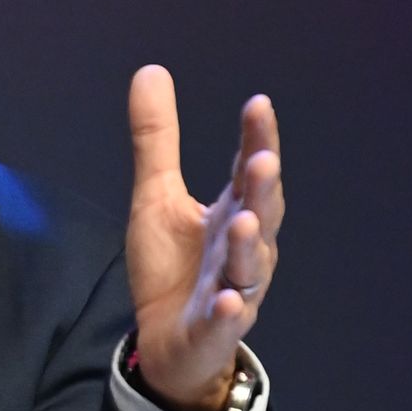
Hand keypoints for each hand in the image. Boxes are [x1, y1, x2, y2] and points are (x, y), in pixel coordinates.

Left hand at [125, 65, 284, 410]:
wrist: (168, 340)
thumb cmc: (172, 265)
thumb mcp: (156, 195)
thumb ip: (156, 139)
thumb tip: (150, 70)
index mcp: (231, 212)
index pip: (246, 170)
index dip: (256, 140)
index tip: (258, 105)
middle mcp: (242, 248)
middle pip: (259, 214)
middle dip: (261, 188)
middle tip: (261, 159)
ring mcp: (232, 289)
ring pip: (246, 266)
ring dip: (248, 245)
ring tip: (244, 220)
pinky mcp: (213, 327)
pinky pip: (224, 319)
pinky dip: (227, 310)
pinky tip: (227, 299)